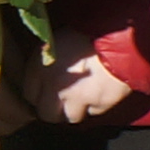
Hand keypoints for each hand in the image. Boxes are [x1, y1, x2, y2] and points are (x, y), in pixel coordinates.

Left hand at [17, 42, 142, 127]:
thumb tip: (42, 75)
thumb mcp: (57, 40)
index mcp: (39, 66)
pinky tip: (100, 91)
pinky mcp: (100, 104)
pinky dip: (96, 105)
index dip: (39, 95)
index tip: (46, 93)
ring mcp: (77, 97)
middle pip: (46, 114)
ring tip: (82, 97)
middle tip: (63, 101)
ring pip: (70, 118)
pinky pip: (94, 112)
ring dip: (75, 110)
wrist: (119, 35)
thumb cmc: (87, 31)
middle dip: (54, 110)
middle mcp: (54, 85)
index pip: (29, 95)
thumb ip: (46, 61)